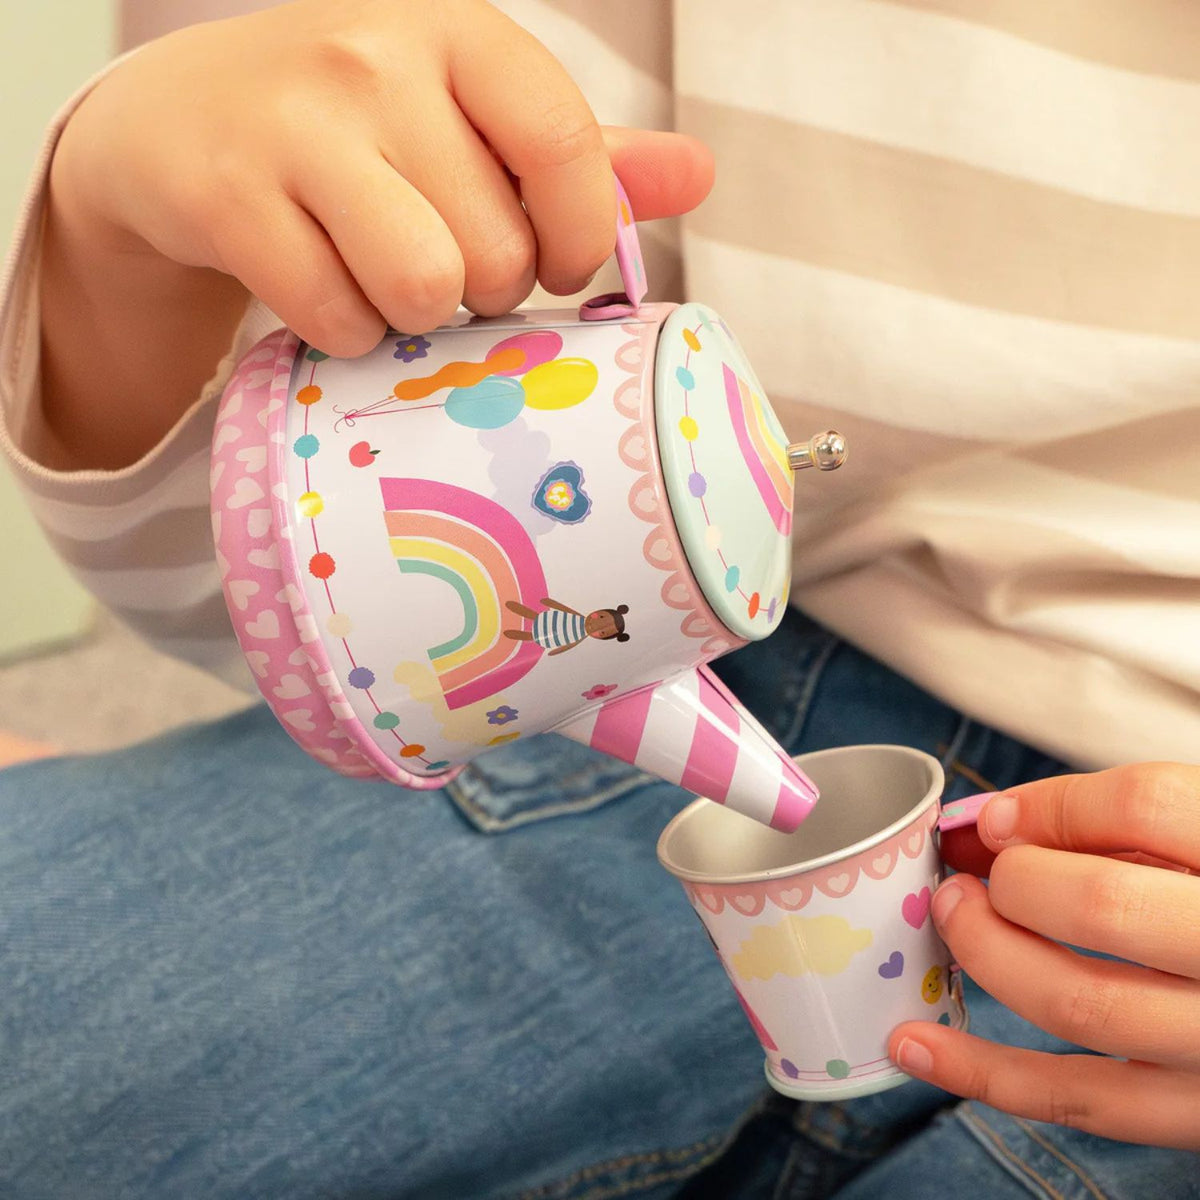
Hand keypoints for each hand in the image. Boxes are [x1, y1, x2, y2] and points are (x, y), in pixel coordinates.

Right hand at [39, 0, 711, 465]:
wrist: (176, 125)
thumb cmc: (355, 132)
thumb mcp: (467, 120)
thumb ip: (579, 156)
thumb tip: (698, 175)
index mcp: (458, 35)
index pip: (563, 145)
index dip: (577, 237)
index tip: (555, 266)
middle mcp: (376, 59)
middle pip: (495, 249)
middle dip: (483, 291)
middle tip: (442, 267)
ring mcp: (295, 124)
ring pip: (423, 286)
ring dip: (416, 317)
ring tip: (389, 283)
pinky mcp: (228, 195)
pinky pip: (337, 317)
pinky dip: (344, 332)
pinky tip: (327, 293)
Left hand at [888, 763, 1199, 1148]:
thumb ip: (1117, 819)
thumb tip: (989, 823)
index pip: (1143, 805)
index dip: (1049, 805)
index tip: (999, 819)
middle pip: (1102, 904)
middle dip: (1011, 883)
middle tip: (970, 876)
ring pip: (1080, 1005)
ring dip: (988, 957)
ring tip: (952, 921)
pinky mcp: (1199, 1116)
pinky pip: (1082, 1102)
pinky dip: (984, 1075)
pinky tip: (913, 1044)